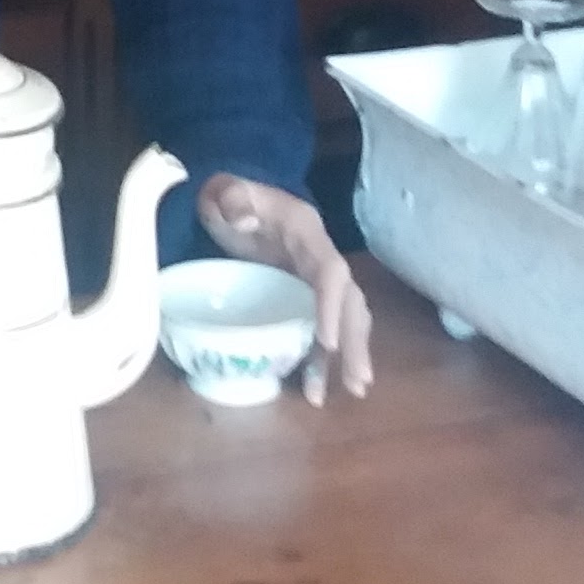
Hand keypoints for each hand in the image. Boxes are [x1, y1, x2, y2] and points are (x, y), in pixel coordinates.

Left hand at [199, 174, 373, 402]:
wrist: (232, 200)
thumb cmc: (230, 198)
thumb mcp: (225, 191)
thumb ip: (233, 199)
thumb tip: (244, 219)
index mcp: (307, 233)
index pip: (330, 271)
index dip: (332, 305)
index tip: (328, 342)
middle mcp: (320, 258)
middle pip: (349, 301)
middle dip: (355, 340)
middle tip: (358, 381)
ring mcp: (315, 279)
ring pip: (344, 319)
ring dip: (348, 355)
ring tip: (352, 392)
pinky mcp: (305, 297)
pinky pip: (322, 329)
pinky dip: (323, 359)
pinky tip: (317, 388)